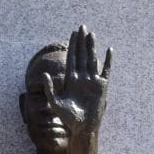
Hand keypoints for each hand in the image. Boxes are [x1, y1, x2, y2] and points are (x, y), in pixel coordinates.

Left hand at [38, 24, 112, 149]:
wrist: (83, 127)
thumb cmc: (68, 118)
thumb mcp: (55, 102)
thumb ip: (49, 88)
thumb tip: (44, 73)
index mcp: (71, 79)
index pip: (72, 58)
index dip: (73, 46)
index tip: (73, 33)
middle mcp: (82, 78)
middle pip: (82, 55)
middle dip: (82, 41)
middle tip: (82, 26)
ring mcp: (92, 81)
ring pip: (92, 59)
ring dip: (92, 47)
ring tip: (92, 34)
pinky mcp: (102, 86)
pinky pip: (106, 70)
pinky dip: (108, 60)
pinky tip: (109, 50)